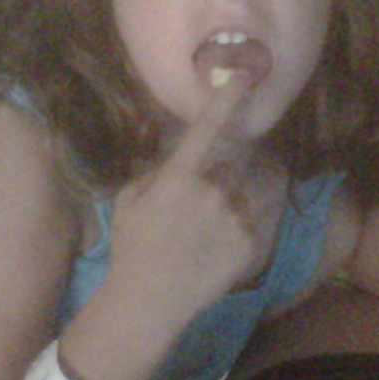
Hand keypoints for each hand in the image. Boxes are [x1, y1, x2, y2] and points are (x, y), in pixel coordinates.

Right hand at [105, 79, 278, 334]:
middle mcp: (212, 193)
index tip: (246, 76)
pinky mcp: (250, 245)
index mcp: (178, 179)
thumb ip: (157, 172)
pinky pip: (249, 224)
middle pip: (231, 167)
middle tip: (195, 210)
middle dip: (220, 179)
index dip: (227, 100)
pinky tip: (212, 253)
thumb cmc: (131, 248)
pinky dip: (235, 232)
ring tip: (203, 236)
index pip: (207, 130)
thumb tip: (178, 159)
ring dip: (229, 206)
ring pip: (242, 197)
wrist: (148, 303)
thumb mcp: (128, 200)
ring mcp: (234, 220)